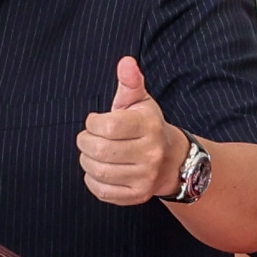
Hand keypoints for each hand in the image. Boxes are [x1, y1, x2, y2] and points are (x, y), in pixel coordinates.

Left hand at [76, 56, 186, 204]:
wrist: (172, 160)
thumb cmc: (147, 125)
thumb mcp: (140, 100)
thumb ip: (130, 81)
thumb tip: (126, 62)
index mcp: (149, 126)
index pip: (108, 126)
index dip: (92, 123)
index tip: (94, 120)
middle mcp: (150, 153)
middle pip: (99, 150)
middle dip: (85, 142)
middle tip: (88, 138)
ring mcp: (145, 177)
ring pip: (98, 171)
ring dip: (87, 160)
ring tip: (93, 152)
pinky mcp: (137, 195)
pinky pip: (102, 190)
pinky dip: (92, 179)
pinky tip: (99, 169)